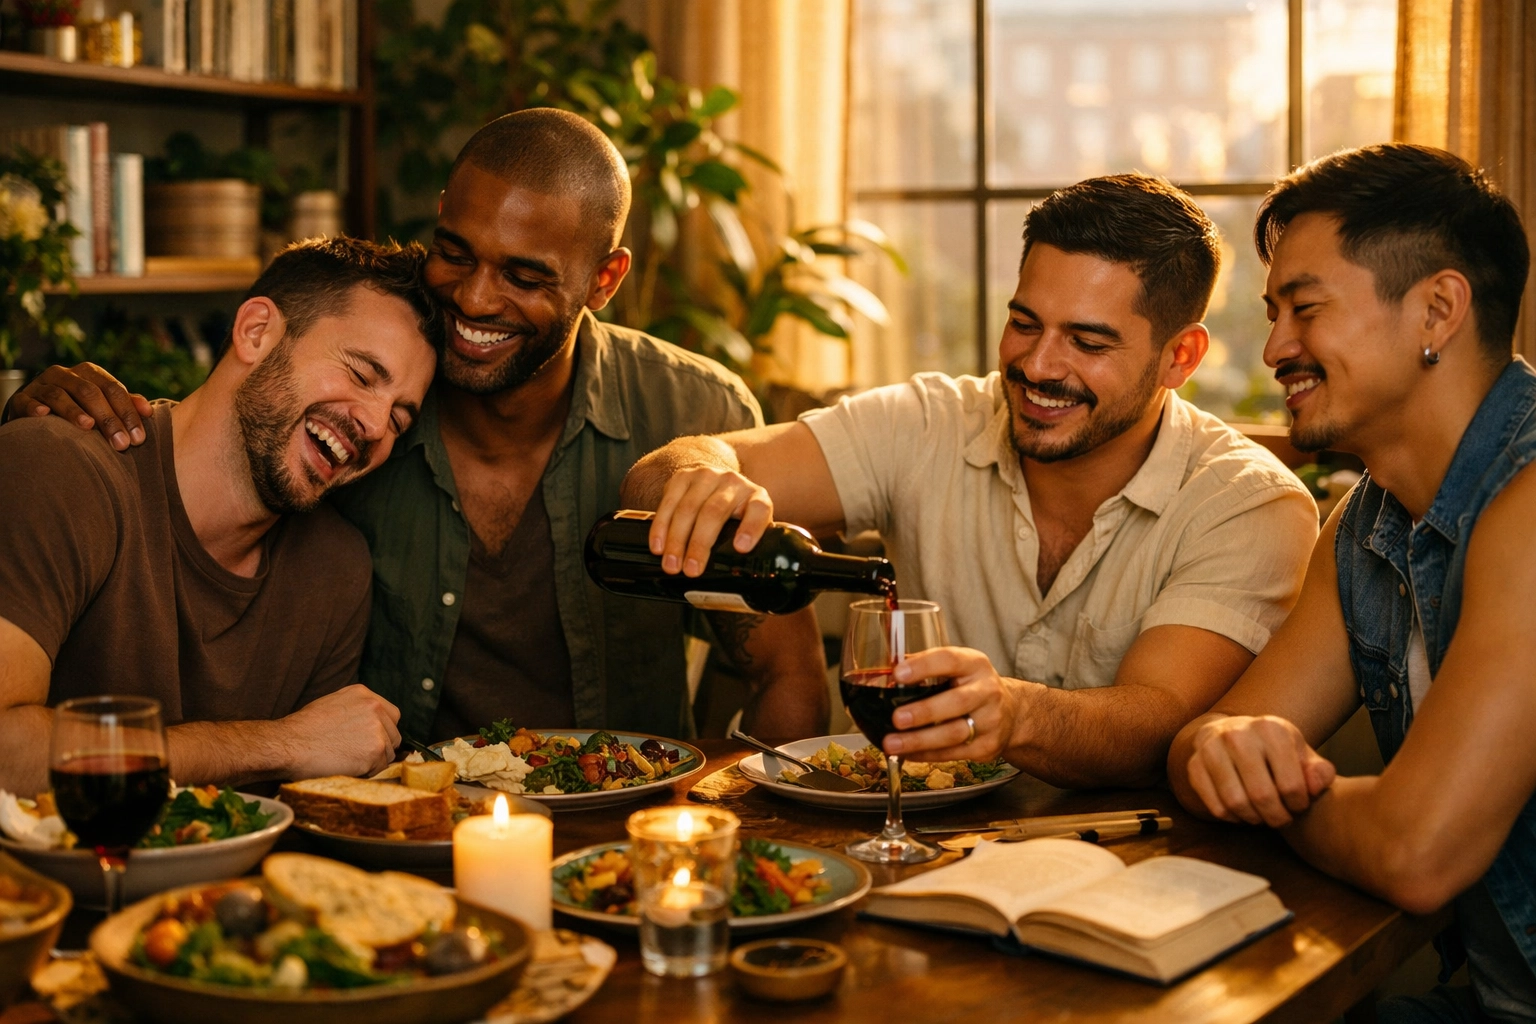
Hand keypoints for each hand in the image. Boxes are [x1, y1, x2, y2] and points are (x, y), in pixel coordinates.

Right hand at [4, 363, 152, 450]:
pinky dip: (36, 408)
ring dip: (73, 411)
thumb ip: (124, 405)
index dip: (127, 412)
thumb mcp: (101, 403)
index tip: (139, 438)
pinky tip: (44, 416)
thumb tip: (149, 411)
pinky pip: (27, 401)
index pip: (113, 389)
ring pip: (59, 395)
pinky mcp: (21, 399)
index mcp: (88, 374)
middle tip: (121, 444)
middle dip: (108, 418)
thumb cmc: (78, 407)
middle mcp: (64, 375)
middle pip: (89, 392)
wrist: (36, 409)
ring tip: (88, 427)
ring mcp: (41, 385)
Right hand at [274, 684, 401, 778]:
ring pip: (388, 752)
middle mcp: (375, 708)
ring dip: (373, 761)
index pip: (391, 715)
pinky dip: (367, 772)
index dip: (383, 730)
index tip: (370, 741)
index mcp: (364, 694)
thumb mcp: (332, 704)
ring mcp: (377, 729)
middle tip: (357, 755)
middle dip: (380, 747)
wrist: (289, 744)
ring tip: (347, 760)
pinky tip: (347, 767)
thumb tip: (371, 724)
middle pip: (394, 734)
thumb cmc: (303, 729)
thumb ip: (356, 710)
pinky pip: (380, 767)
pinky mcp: (375, 750)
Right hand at [649, 465, 773, 576]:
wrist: (716, 478)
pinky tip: (658, 546)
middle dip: (699, 544)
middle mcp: (732, 482)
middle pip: (714, 512)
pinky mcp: (683, 476)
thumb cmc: (735, 509)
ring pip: (687, 508)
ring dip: (676, 540)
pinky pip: (668, 502)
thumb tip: (741, 574)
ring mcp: (706, 476)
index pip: (758, 509)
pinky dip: (660, 527)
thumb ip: (750, 541)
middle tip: (691, 570)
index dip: (751, 528)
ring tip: (672, 564)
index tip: (740, 548)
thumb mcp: (749, 522)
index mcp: (755, 496)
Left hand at [880, 647, 1022, 762]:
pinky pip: (952, 753)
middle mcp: (987, 691)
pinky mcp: (987, 747)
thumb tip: (883, 674)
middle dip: (924, 712)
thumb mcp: (956, 668)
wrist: (1011, 712)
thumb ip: (924, 669)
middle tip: (896, 718)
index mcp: (974, 664)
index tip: (898, 674)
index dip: (923, 666)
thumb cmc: (971, 686)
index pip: (949, 660)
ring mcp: (991, 721)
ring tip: (892, 744)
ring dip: (919, 740)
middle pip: (956, 702)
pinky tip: (906, 753)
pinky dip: (926, 755)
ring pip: (954, 734)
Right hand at [1184, 715, 1335, 826]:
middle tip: (1281, 819)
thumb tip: (1314, 787)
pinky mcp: (1194, 765)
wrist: (1231, 734)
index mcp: (1270, 729)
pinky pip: (1215, 807)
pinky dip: (1232, 818)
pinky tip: (1242, 812)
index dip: (1299, 805)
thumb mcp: (1301, 755)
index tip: (1298, 805)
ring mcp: (1211, 748)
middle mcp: (1238, 734)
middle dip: (1276, 817)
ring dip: (1254, 819)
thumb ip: (1319, 772)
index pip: (1291, 785)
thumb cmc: (1274, 751)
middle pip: (1262, 796)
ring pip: (1235, 803)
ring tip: (1263, 816)